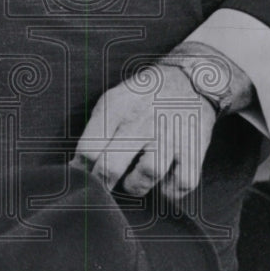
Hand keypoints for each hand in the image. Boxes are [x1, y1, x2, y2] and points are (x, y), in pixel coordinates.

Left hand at [74, 66, 216, 200]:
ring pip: (147, 176)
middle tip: (104, 185)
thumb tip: (77, 168)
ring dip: (136, 185)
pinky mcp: (193, 150)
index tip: (81, 178)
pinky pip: (178, 185)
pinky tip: (163, 179)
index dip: (80, 170)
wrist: (189, 80)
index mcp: (117, 107)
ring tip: (134, 179)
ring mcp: (170, 136)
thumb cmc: (143, 97)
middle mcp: (143, 121)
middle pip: (111, 167)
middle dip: (102, 184)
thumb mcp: (113, 100)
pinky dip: (169, 190)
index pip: (88, 149)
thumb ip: (94, 131)